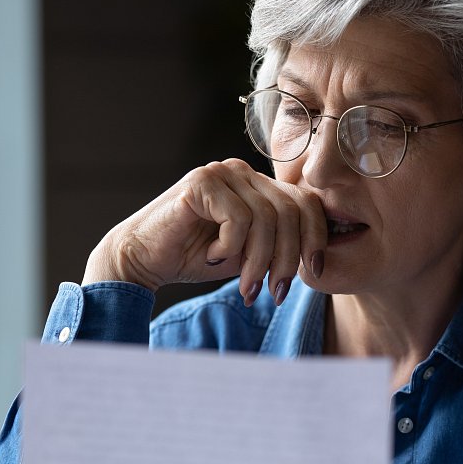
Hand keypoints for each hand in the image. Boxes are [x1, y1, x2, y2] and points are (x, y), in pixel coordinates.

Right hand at [82, 158, 326, 304]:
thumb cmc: (195, 257)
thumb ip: (280, 247)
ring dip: (258, 261)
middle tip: (273, 291)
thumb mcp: (250, 255)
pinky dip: (230, 247)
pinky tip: (212, 256)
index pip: (306, 202)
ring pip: (266, 218)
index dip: (316, 239)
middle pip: (291, 211)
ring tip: (245, 285)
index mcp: (259, 185)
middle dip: (287, 259)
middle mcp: (243, 172)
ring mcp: (222, 173)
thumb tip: (319, 261)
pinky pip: (238, 218)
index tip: (314, 273)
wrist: (142, 260)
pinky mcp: (200, 182)